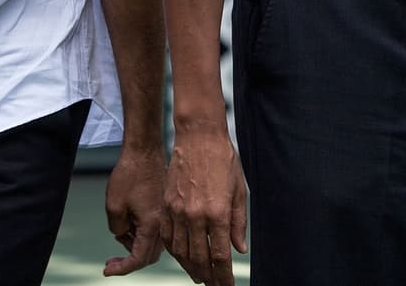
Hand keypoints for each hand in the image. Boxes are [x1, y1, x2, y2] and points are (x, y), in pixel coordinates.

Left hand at [102, 143, 165, 275]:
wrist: (144, 149)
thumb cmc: (130, 173)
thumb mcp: (114, 206)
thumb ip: (117, 229)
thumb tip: (123, 235)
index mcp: (153, 225)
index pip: (139, 259)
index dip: (122, 268)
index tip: (107, 270)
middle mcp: (164, 223)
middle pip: (148, 255)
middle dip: (129, 259)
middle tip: (111, 261)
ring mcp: (165, 215)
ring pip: (152, 243)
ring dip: (135, 245)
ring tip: (119, 232)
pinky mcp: (163, 207)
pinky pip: (154, 230)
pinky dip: (141, 233)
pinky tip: (128, 222)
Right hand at [162, 130, 247, 285]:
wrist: (198, 135)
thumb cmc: (223, 159)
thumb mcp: (239, 190)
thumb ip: (238, 222)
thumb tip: (239, 249)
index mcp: (218, 212)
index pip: (220, 256)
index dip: (224, 277)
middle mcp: (196, 215)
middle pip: (199, 259)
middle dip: (208, 277)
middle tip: (213, 285)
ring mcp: (178, 210)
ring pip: (181, 251)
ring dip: (190, 267)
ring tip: (199, 275)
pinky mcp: (166, 204)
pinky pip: (168, 236)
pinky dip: (174, 251)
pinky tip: (181, 255)